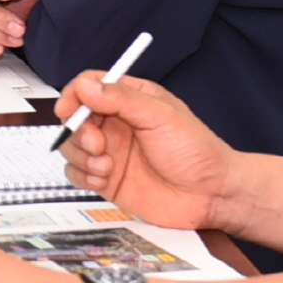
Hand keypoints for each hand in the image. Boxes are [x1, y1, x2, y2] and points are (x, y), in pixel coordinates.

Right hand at [54, 73, 234, 231]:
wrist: (211, 196)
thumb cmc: (198, 152)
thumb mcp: (161, 116)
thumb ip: (121, 99)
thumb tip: (85, 87)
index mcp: (130, 100)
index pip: (89, 86)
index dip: (74, 95)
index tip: (70, 109)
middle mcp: (116, 125)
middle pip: (74, 118)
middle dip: (78, 131)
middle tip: (98, 144)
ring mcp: (110, 153)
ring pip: (72, 147)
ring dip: (81, 156)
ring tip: (106, 165)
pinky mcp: (107, 180)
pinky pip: (77, 174)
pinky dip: (84, 176)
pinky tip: (104, 179)